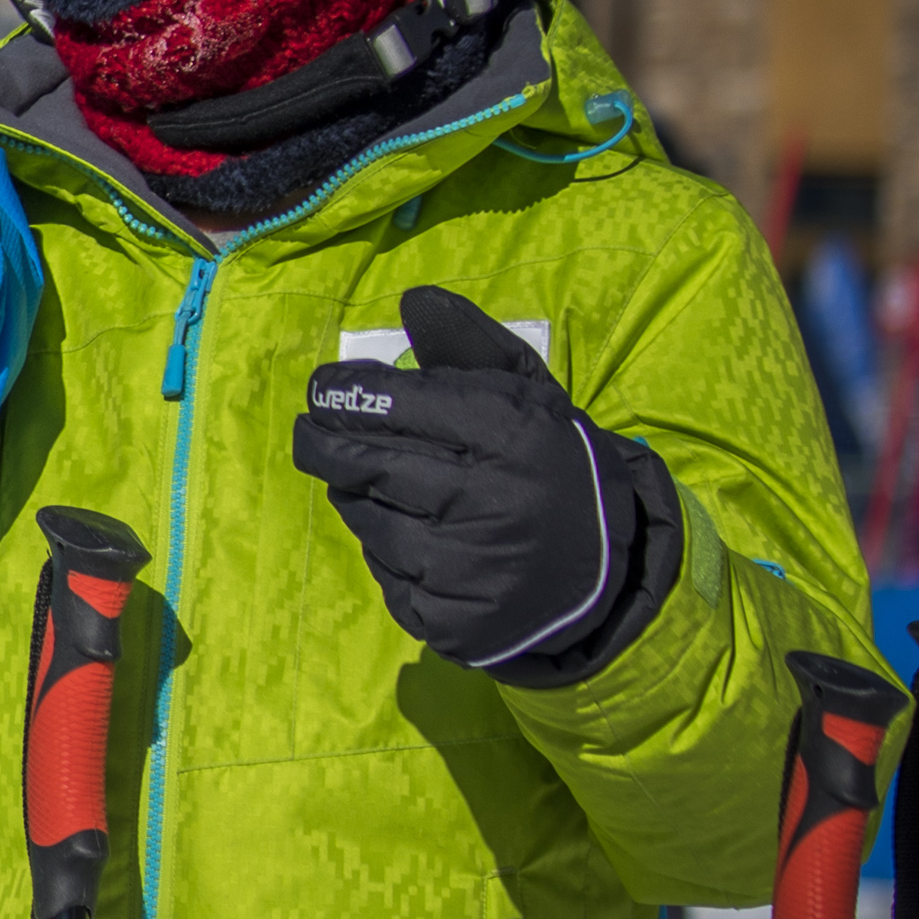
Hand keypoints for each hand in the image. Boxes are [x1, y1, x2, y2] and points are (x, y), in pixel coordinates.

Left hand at [292, 285, 679, 683]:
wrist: (607, 575)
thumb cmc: (551, 469)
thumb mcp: (529, 399)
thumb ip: (470, 347)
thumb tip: (413, 299)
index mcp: (510, 436)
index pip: (393, 405)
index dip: (345, 394)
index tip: (324, 391)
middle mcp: (486, 502)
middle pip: (362, 462)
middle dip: (323, 442)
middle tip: (312, 431)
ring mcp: (464, 568)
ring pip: (365, 517)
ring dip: (359, 497)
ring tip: (387, 486)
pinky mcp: (447, 619)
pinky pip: (383, 572)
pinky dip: (387, 551)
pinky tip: (418, 542)